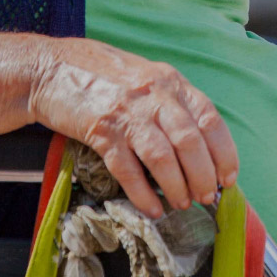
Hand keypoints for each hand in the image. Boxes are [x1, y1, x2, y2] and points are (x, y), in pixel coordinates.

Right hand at [29, 37, 237, 218]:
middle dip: (203, 176)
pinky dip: (142, 193)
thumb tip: (199, 145)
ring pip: (163, 157)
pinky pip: (128, 169)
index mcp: (170, 82)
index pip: (210, 118)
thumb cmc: (100, 75)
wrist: (49, 68)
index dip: (224, 152)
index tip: (228, 177)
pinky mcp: (100, 130)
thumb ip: (171, 103)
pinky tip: (151, 208)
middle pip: (190, 142)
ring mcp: (127, 112)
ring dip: (176, 187)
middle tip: (206, 197)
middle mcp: (153, 94)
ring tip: (181, 204)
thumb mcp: (146, 78)